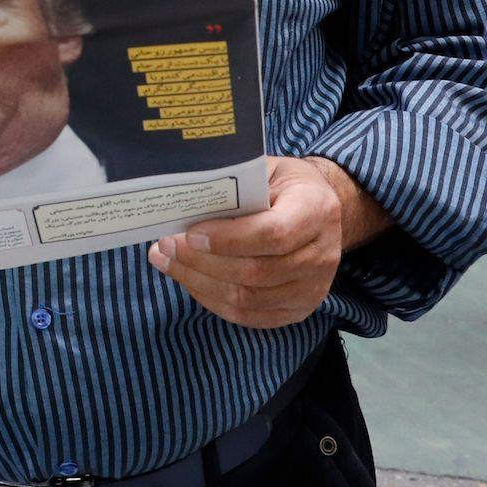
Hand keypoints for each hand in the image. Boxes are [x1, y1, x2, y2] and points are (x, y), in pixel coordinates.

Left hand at [147, 157, 347, 328]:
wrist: (318, 208)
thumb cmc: (282, 185)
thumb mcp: (265, 170)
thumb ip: (233, 187)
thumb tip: (183, 202)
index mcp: (316, 209)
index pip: (273, 233)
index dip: (227, 238)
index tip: (189, 233)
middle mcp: (322, 254)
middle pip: (256, 272)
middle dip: (201, 262)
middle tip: (165, 246)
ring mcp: (313, 287)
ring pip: (248, 298)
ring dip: (198, 282)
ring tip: (166, 261)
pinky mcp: (299, 309)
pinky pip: (249, 315)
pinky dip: (212, 300)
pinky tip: (189, 280)